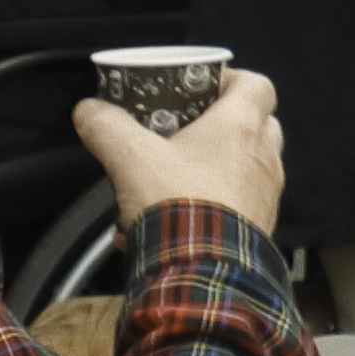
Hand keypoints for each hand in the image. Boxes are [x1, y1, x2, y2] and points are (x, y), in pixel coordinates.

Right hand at [76, 63, 286, 236]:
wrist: (203, 276)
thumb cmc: (177, 202)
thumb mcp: (131, 159)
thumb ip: (108, 128)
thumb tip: (88, 110)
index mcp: (242, 127)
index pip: (257, 84)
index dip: (231, 79)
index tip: (201, 88)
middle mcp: (264, 157)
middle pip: (256, 124)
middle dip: (223, 126)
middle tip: (187, 133)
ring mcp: (266, 196)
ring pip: (246, 168)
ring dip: (215, 170)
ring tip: (171, 182)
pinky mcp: (261, 228)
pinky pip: (238, 207)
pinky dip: (212, 207)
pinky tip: (172, 223)